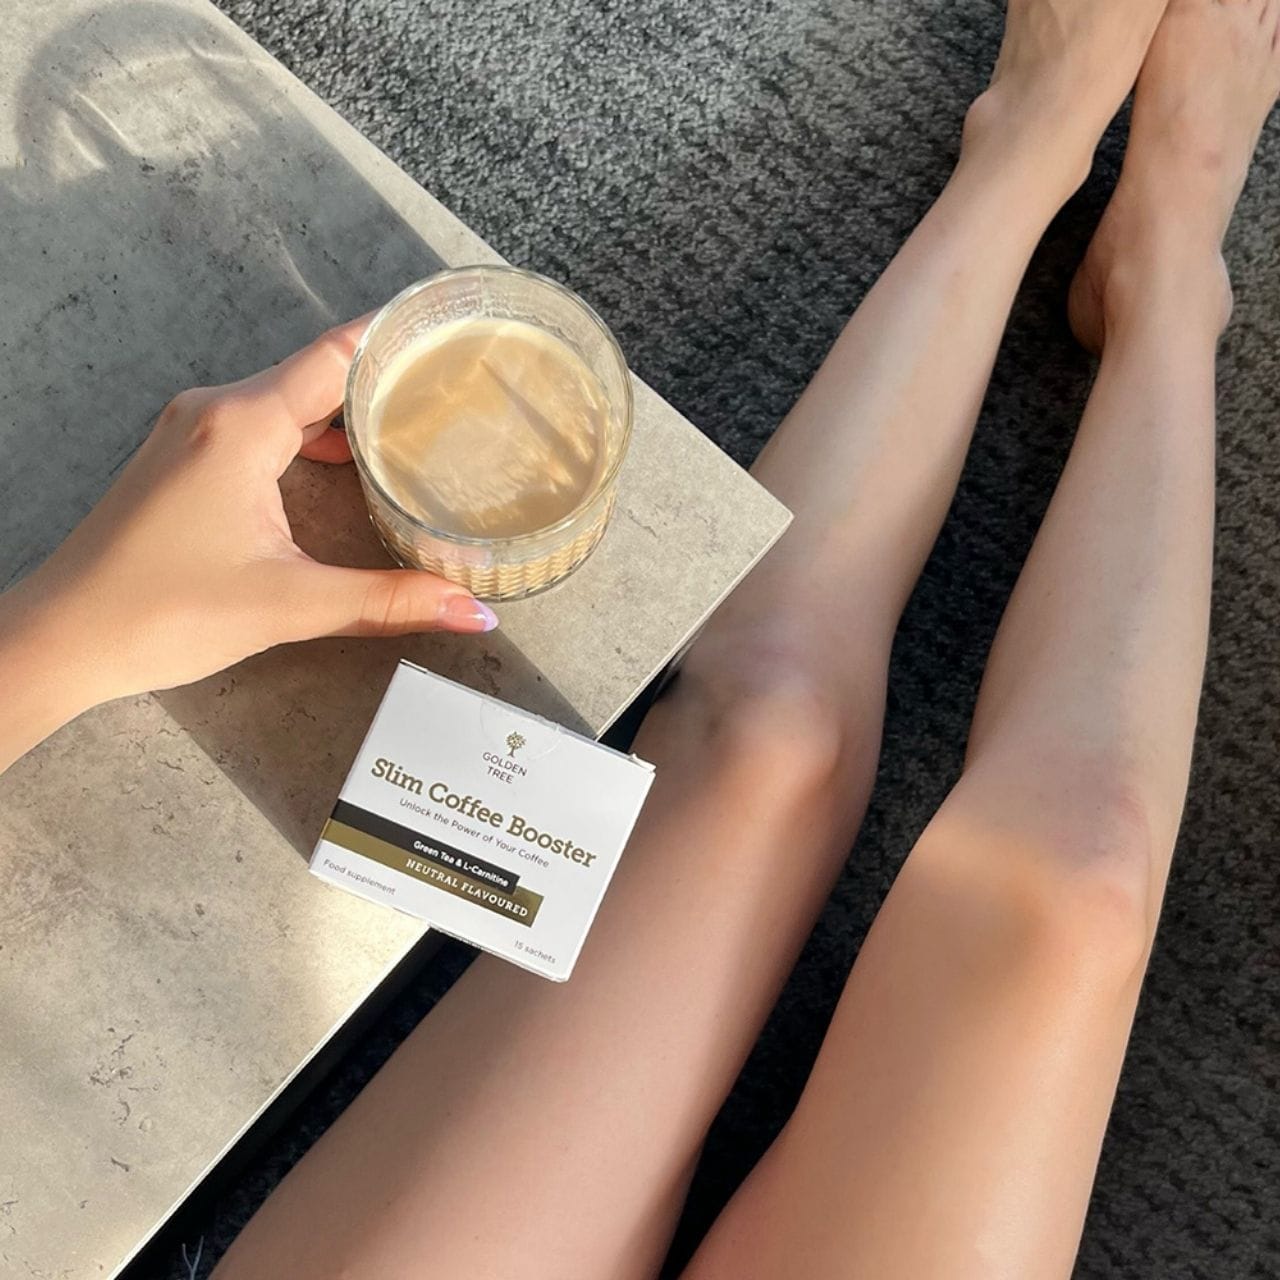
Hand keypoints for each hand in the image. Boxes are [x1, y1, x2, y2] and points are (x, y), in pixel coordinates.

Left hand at [1, 318, 497, 738]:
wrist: (65, 638)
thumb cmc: (161, 613)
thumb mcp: (291, 604)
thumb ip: (389, 600)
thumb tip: (472, 609)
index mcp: (242, 424)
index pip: (336, 356)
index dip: (395, 338)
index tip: (448, 328)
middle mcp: (214, 411)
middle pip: (317, 372)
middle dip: (383, 376)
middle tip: (451, 385)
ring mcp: (192, 432)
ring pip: (287, 399)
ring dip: (344, 409)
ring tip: (411, 422)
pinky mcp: (182, 458)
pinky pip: (260, 423)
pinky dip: (308, 433)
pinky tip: (342, 463)